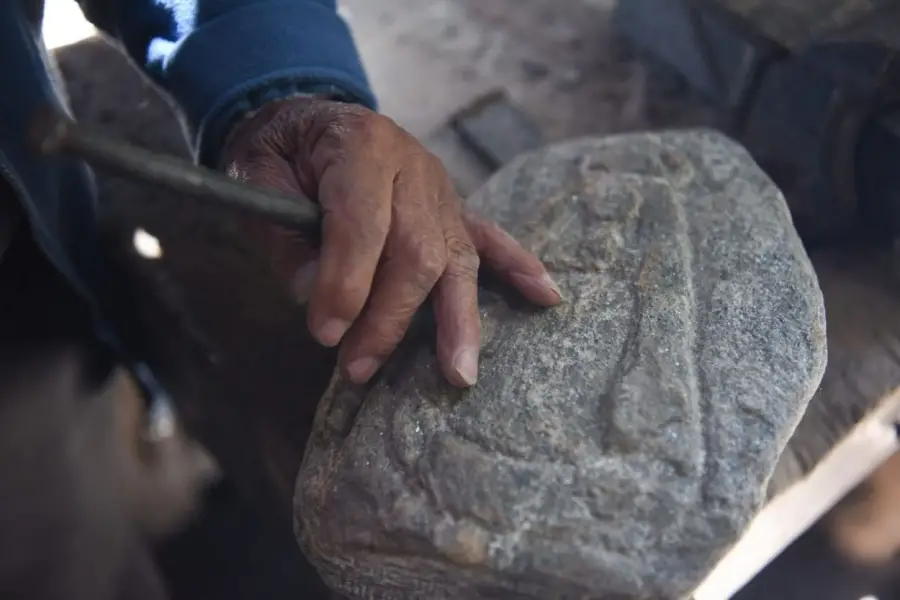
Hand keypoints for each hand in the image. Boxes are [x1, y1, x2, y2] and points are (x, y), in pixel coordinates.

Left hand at [220, 96, 561, 387]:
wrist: (314, 116)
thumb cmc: (282, 150)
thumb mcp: (258, 176)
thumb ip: (284, 235)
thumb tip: (318, 299)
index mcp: (362, 147)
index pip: (363, 224)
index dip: (346, 283)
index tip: (325, 334)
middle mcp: (414, 168)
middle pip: (418, 252)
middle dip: (390, 318)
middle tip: (358, 368)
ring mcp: (442, 190)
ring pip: (456, 260)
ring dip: (457, 321)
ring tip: (459, 375)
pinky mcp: (455, 209)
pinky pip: (491, 240)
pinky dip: (518, 269)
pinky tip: (548, 295)